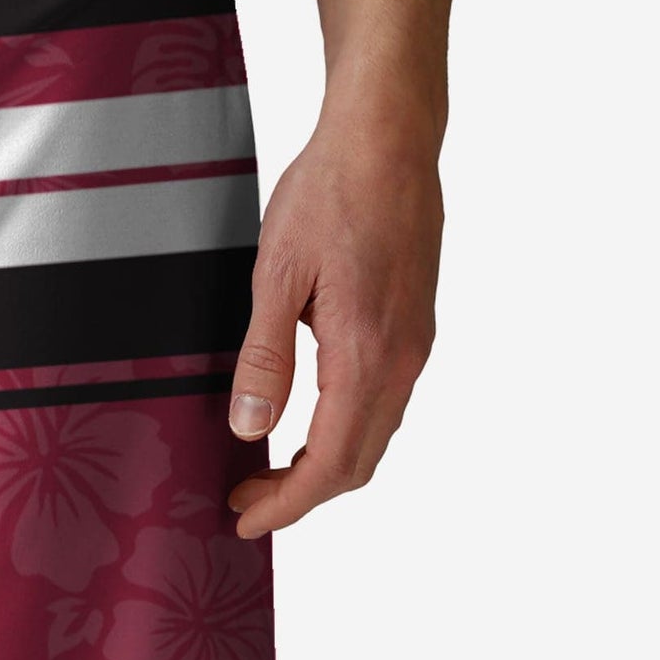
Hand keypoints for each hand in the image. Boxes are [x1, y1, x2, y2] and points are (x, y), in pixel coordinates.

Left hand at [226, 102, 441, 539]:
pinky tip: (304, 418)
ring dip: (323, 462)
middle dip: (301, 494)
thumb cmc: (330, 192)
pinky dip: (344, 428)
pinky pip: (383, 400)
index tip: (246, 521)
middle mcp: (403, 357)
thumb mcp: (275, 276)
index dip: (289, 505)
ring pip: (374, 433)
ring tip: (265, 468)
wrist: (389, 138)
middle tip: (244, 499)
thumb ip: (264, 358)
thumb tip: (249, 428)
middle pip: (359, 460)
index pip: (333, 462)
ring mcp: (415, 342)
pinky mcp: (414, 324)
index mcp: (367, 353)